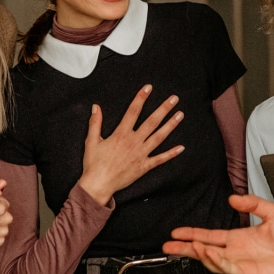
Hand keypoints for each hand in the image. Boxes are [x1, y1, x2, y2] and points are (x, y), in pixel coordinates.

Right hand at [77, 85, 184, 205]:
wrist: (98, 184)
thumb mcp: (92, 141)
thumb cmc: (94, 164)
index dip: (141, 98)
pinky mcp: (144, 166)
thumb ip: (95, 123)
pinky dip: (171, 154)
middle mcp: (133, 142)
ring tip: (180, 115)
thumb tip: (96, 107)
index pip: (133, 111)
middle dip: (163, 109)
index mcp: (121, 134)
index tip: (148, 88)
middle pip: (151, 122)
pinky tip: (181, 147)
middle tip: (174, 99)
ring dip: (170, 125)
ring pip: (159, 137)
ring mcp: (141, 154)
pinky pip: (160, 159)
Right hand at [163, 194, 273, 273]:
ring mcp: (239, 263)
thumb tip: (232, 199)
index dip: (192, 233)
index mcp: (238, 237)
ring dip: (199, 253)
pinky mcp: (247, 273)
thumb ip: (252, 203)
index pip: (210, 236)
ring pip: (212, 260)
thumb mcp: (272, 211)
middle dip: (184, 248)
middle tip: (167, 246)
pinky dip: (215, 260)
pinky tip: (207, 252)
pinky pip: (227, 267)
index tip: (177, 232)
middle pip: (203, 250)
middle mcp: (235, 251)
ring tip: (188, 245)